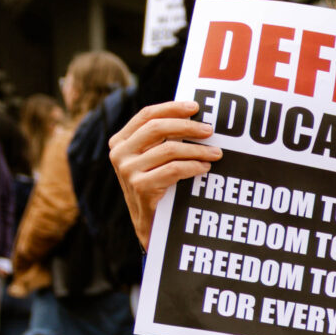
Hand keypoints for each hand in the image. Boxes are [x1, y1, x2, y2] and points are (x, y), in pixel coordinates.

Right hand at [109, 101, 218, 247]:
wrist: (150, 227)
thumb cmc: (159, 188)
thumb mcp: (154, 161)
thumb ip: (163, 140)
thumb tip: (196, 118)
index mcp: (121, 141)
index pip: (146, 115)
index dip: (172, 108)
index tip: (196, 107)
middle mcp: (119, 153)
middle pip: (157, 127)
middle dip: (188, 126)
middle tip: (210, 131)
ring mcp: (127, 170)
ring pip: (169, 149)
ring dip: (198, 150)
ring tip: (216, 154)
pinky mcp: (140, 186)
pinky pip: (173, 169)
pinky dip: (193, 166)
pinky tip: (205, 167)